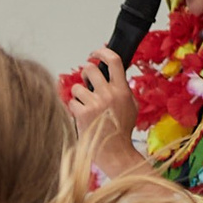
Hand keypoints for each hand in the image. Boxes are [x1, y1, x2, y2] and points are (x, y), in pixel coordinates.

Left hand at [65, 47, 145, 167]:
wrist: (114, 150)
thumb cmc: (121, 130)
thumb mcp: (131, 106)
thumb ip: (122, 90)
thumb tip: (113, 76)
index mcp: (122, 90)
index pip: (114, 61)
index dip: (102, 52)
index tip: (95, 53)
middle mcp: (109, 94)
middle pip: (90, 69)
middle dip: (85, 73)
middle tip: (87, 81)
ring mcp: (95, 103)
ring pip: (77, 87)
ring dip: (78, 94)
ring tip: (86, 105)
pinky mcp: (82, 113)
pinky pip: (71, 102)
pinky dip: (74, 108)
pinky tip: (82, 116)